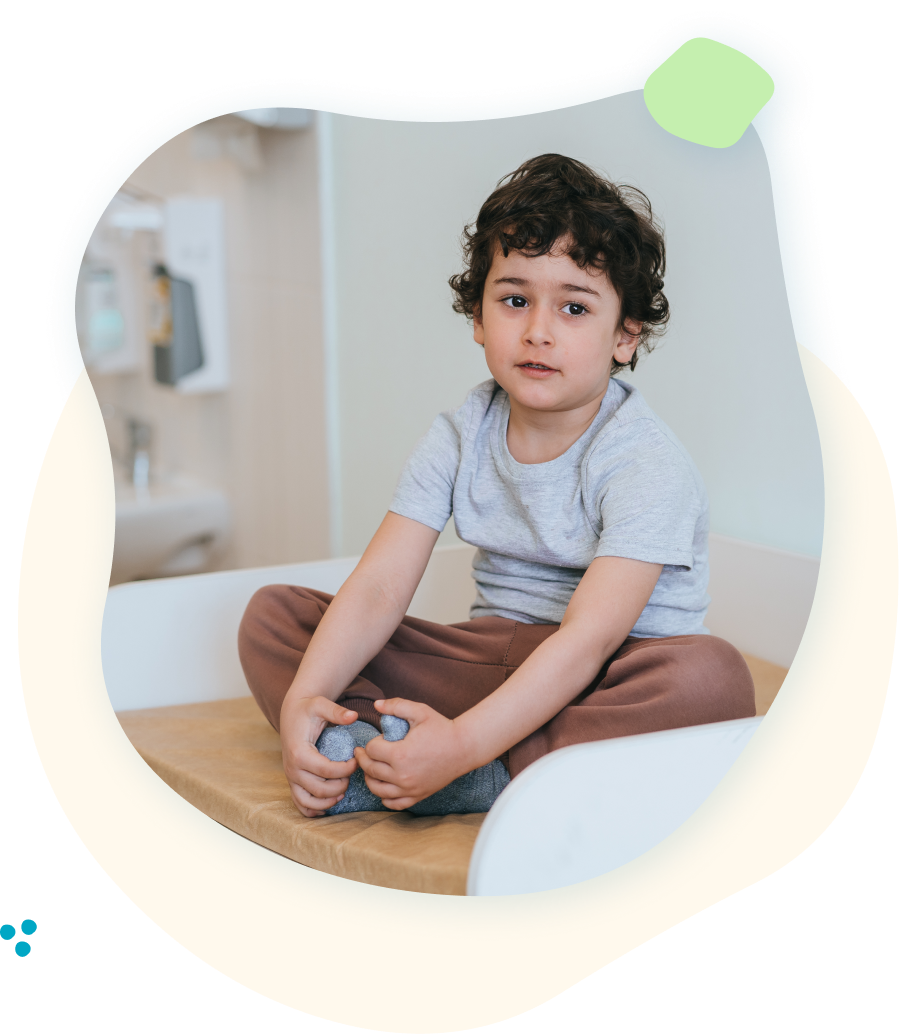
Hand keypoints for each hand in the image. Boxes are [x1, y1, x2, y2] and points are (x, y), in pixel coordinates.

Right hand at [279, 695, 358, 817]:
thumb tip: (354, 716)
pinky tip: (329, 804)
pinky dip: (314, 809)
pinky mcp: (292, 782)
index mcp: (299, 753)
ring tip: (343, 791)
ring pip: (309, 802)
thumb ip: (337, 711)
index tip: (356, 761)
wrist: (291, 713)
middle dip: (341, 786)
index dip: (346, 769)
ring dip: (328, 801)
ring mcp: (290, 778)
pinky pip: (300, 804)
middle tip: (351, 774)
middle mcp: (292, 769)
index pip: (326, 771)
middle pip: (320, 790)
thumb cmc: (308, 709)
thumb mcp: (321, 705)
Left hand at [355, 699, 470, 809]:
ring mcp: (410, 788)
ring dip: (369, 778)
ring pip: (377, 789)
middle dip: (364, 759)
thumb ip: (396, 705)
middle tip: (362, 752)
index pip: (371, 750)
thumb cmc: (442, 728)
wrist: (464, 748)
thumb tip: (376, 704)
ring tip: (371, 768)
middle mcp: (402, 775)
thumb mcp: (420, 711)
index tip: (377, 739)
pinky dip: (384, 797)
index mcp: (400, 754)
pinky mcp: (417, 796)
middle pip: (370, 770)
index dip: (370, 743)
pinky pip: (393, 803)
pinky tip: (384, 786)